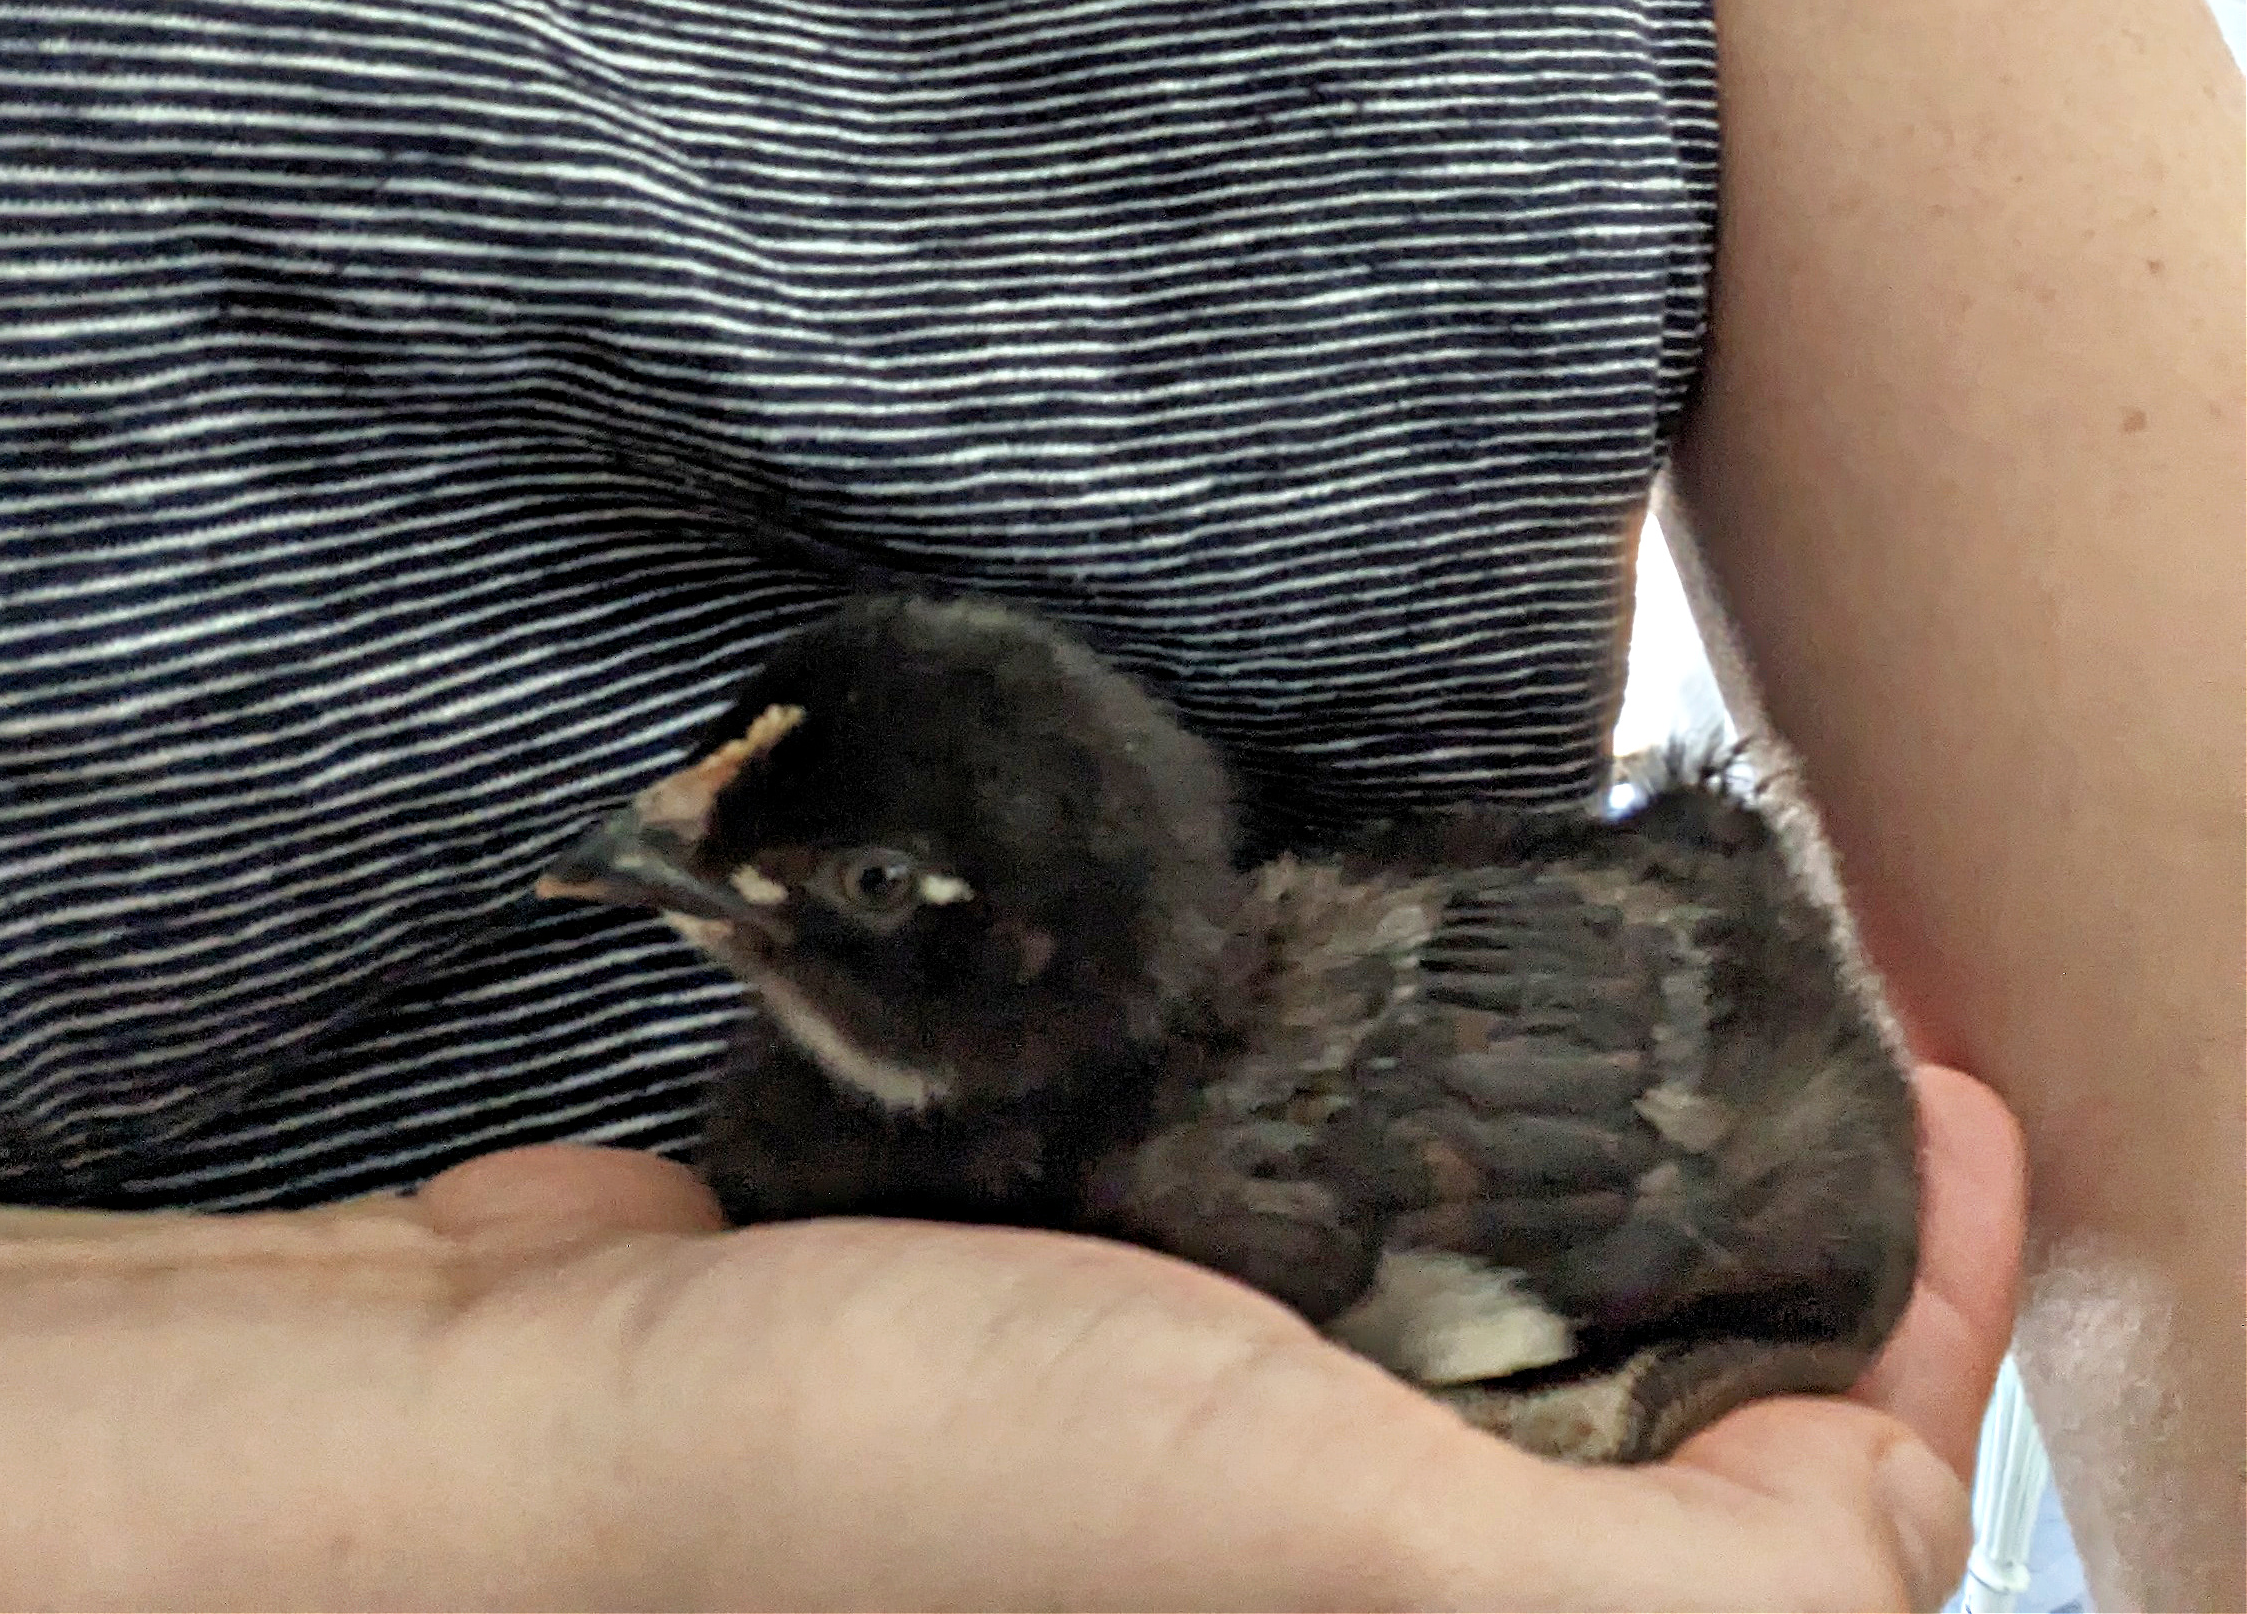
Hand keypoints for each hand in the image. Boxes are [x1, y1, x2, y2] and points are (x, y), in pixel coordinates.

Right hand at [414, 1061, 2022, 1609]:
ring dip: (1599, 1126)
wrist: (538, 1416)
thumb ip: (1669, 1596)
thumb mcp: (1335, 1568)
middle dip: (1777, 1210)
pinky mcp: (1115, 1312)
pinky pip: (1329, 1201)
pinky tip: (1434, 975)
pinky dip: (1409, 1093)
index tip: (1971, 1090)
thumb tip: (1878, 1511)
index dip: (1921, 1327)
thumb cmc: (902, 1498)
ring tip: (1664, 960)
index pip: (1793, 1531)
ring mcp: (1224, 1431)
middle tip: (1835, 1005)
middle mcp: (1341, 1563)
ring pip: (1501, 1279)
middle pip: (1663, 1397)